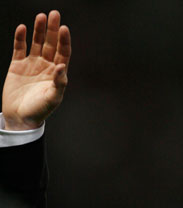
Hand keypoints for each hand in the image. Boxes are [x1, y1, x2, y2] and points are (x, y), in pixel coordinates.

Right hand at [2, 10, 70, 129]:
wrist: (20, 117)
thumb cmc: (40, 110)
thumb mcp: (53, 98)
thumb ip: (59, 83)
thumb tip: (61, 66)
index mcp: (57, 73)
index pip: (63, 53)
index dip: (64, 41)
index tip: (64, 28)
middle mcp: (46, 66)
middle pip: (51, 44)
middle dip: (53, 30)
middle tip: (55, 14)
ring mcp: (32, 64)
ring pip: (36, 43)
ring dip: (39, 30)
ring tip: (41, 17)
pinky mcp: (17, 65)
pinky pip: (19, 48)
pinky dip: (21, 38)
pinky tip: (23, 28)